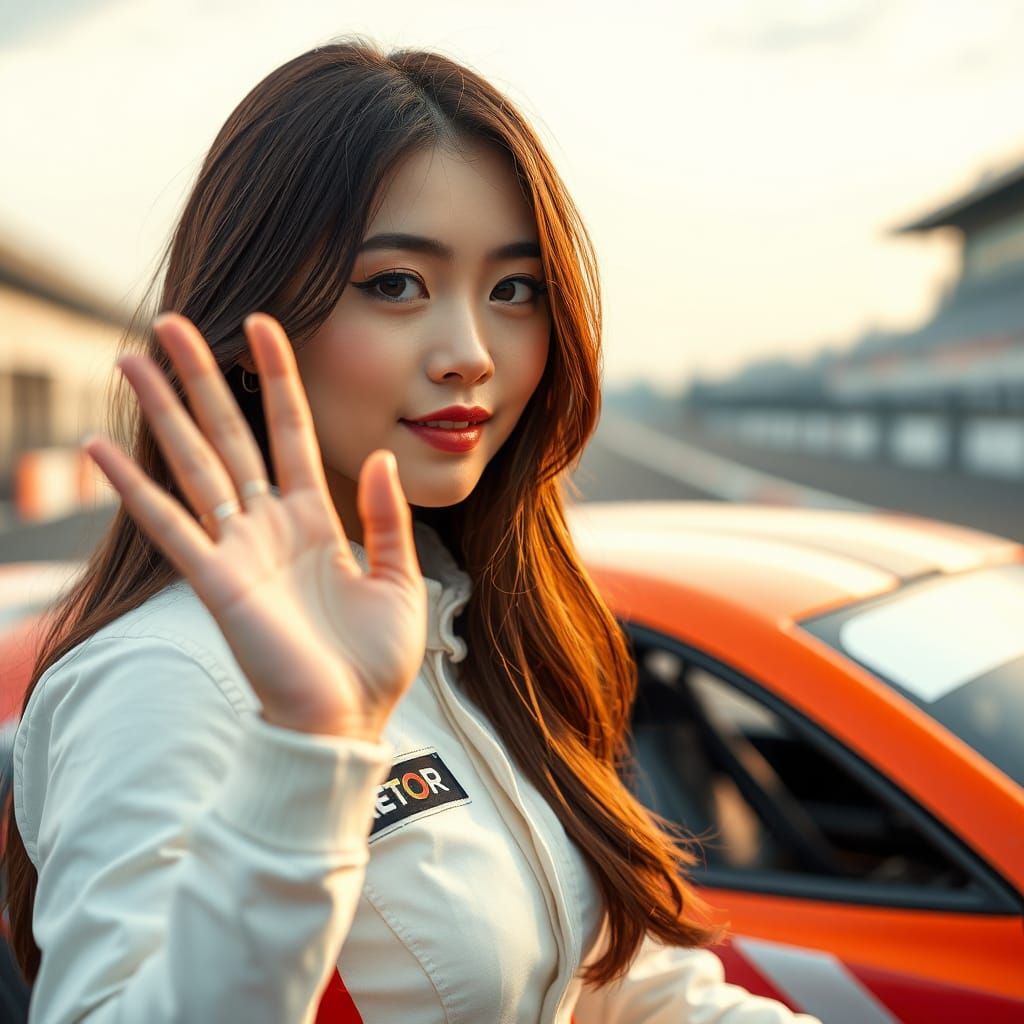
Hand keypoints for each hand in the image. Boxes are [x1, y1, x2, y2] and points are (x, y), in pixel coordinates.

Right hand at [84, 312, 426, 740]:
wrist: (348, 722)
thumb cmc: (374, 660)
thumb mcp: (399, 579)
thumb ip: (389, 518)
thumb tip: (380, 456)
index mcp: (317, 519)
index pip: (291, 431)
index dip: (277, 379)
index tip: (263, 325)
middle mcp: (270, 524)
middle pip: (230, 434)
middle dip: (202, 378)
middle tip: (174, 322)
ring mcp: (238, 548)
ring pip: (193, 463)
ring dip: (162, 411)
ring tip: (131, 358)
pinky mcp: (216, 581)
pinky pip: (168, 524)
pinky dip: (133, 486)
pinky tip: (98, 446)